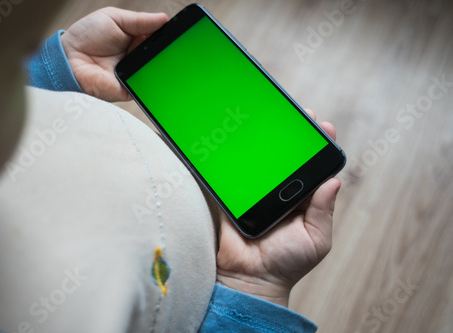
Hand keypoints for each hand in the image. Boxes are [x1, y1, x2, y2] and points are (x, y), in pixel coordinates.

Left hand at [61, 7, 167, 101]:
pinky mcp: (131, 90)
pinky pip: (147, 88)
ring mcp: (136, 75)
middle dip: (168, 49)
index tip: (181, 30)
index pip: (159, 38)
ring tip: (164, 55)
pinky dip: (153, 81)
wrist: (68, 60)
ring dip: (162, 64)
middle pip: (161, 55)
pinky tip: (156, 72)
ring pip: (158, 71)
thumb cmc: (85, 37)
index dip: (169, 35)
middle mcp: (138, 58)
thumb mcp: (114, 18)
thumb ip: (139, 20)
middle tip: (175, 43)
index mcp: (136, 40)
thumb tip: (164, 19)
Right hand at [216, 109, 341, 306]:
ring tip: (273, 118)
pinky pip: (237, 172)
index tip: (323, 127)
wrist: (249, 278)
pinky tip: (240, 138)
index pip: (315, 166)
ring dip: (268, 138)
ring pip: (265, 159)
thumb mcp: (316, 240)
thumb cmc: (286, 263)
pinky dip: (238, 156)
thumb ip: (324, 212)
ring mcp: (259, 190)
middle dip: (295, 133)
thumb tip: (335, 182)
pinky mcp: (236, 194)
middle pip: (290, 155)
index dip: (320, 145)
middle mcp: (283, 190)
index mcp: (305, 198)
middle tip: (300, 114)